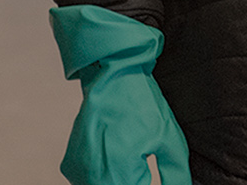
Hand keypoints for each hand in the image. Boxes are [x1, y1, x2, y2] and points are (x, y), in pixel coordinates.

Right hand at [51, 5, 192, 184]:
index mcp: (119, 172)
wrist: (111, 74)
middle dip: (137, 183)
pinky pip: (92, 179)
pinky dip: (106, 175)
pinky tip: (119, 156)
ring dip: (121, 180)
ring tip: (135, 160)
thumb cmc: (139, 101)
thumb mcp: (168, 138)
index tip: (154, 179)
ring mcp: (78, 172)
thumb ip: (175, 173)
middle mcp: (92, 176)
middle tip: (146, 168)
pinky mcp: (71, 166)